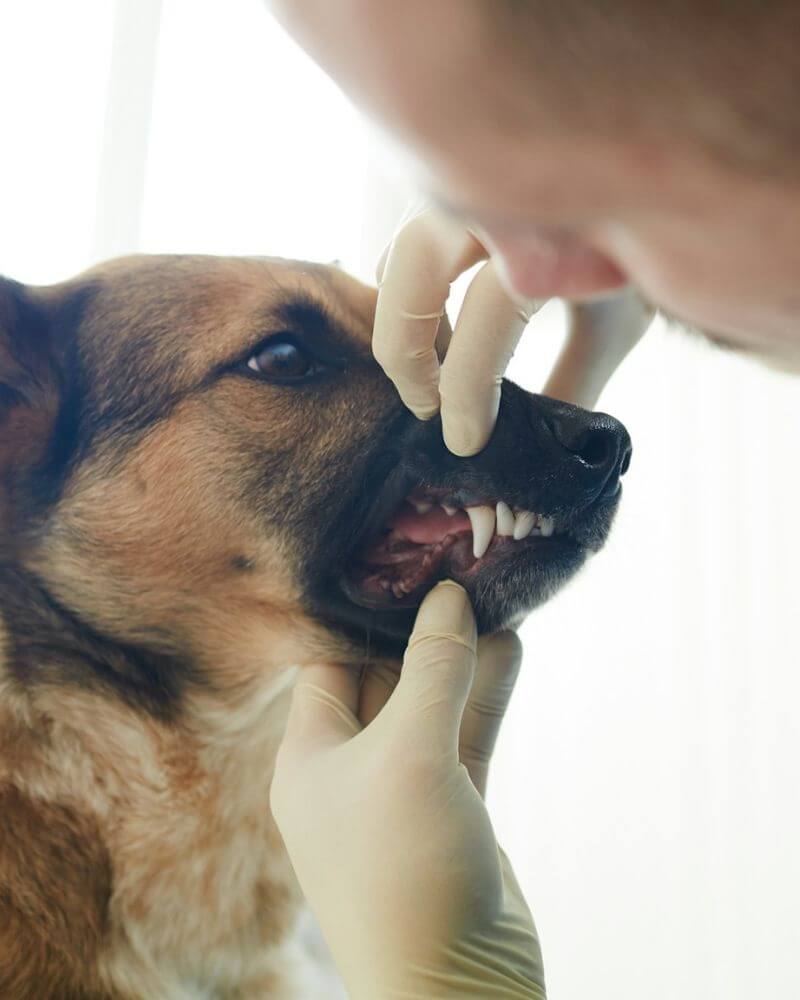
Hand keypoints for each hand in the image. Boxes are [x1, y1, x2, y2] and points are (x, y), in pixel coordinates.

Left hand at [271, 581, 545, 998]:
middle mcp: (351, 770)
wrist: (459, 994)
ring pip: (434, 703)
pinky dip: (486, 692)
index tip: (398, 563)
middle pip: (385, 677)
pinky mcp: (455, 810)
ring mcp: (406, 790)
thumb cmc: (405, 873)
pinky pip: (468, 735)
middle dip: (421, 627)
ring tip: (495, 594)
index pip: (328, 663)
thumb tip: (448, 595)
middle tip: (457, 567)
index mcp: (310, 758)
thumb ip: (430, 670)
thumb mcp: (411, 756)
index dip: (360, 614)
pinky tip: (512, 644)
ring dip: (463, 655)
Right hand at [374, 204, 652, 455]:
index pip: (484, 321)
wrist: (659, 171)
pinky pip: (405, 239)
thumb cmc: (640, 253)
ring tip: (437, 368)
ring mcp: (466, 177)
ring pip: (397, 256)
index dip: (466, 394)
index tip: (465, 441)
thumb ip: (571, 383)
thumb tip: (536, 448)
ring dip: (404, 318)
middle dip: (406, 355)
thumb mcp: (613, 324)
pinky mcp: (449, 182)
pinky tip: (441, 326)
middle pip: (408, 278)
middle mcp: (493, 190)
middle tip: (424, 408)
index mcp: (547, 228)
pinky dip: (409, 285)